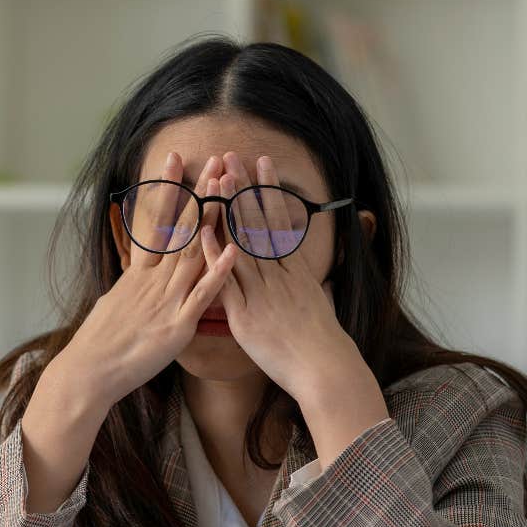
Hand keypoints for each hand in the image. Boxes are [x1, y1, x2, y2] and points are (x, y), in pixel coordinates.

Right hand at [56, 152, 237, 408]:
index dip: (167, 188)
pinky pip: (202, 295)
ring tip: (228, 189)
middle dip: (200, 192)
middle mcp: (154, 280)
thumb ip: (133, 284)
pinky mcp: (177, 325)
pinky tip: (233, 250)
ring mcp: (167, 300)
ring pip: (194, 252)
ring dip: (214, 219)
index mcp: (140, 273)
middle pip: (181, 228)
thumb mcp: (115, 302)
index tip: (175, 158)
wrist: (90, 372)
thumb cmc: (102, 342)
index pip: (155, 220)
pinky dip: (218, 272)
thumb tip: (136, 272)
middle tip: (215, 160)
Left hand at [201, 152, 364, 405]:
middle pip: (258, 224)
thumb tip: (315, 280)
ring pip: (241, 244)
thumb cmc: (323, 343)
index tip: (261, 164)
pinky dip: (214, 257)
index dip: (268, 192)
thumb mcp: (320, 305)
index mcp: (296, 271)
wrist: (324, 369)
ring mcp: (261, 294)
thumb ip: (311, 288)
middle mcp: (278, 276)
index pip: (279, 222)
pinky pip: (226, 282)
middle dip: (244, 189)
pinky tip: (203, 232)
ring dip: (228, 211)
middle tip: (232, 157)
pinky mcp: (245, 316)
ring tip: (217, 180)